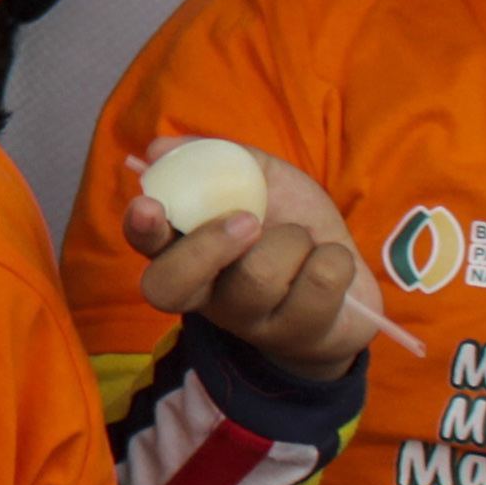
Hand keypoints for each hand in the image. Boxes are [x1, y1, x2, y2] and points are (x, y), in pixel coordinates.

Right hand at [121, 134, 375, 384]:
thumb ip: (217, 159)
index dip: (141, 227)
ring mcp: (248, 321)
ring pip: (259, 276)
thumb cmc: (289, 221)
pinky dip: (335, 257)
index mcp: (185, 249)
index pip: (144, 246)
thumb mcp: (260, 179)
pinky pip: (319, 282)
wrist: (344, 272)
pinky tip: (328, 264)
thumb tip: (158, 148)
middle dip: (211, 245)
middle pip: (172, 285)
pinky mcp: (297, 336)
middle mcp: (204, 293)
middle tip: (251, 221)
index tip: (149, 204)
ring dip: (295, 240)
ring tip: (304, 241)